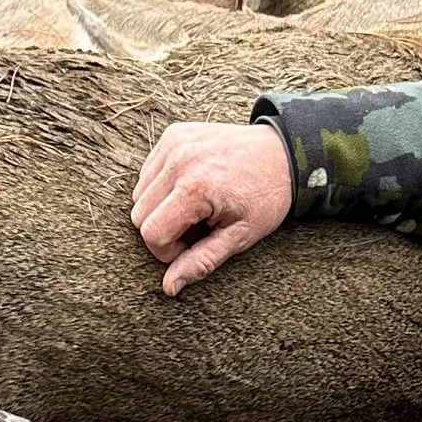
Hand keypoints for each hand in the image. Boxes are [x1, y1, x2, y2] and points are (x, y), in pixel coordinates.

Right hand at [131, 122, 293, 294]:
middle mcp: (179, 162)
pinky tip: (190, 186)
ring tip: (195, 207)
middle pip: (139, 215)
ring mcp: (174, 144)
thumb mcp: (239, 237)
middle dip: (162, 230)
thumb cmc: (264, 199)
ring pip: (139, 194)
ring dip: (160, 208)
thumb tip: (168, 287)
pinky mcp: (173, 134)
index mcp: (195, 189)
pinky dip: (162, 185)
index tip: (192, 246)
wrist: (282, 154)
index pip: (151, 234)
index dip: (167, 251)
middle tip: (197, 227)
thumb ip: (201, 261)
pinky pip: (148, 172)